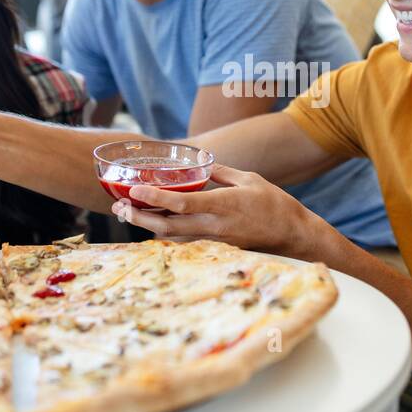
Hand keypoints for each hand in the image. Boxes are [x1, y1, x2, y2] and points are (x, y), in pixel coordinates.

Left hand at [112, 164, 330, 257]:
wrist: (293, 237)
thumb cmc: (274, 204)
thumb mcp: (249, 179)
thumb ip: (221, 172)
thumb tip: (202, 162)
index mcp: (222, 206)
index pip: (182, 204)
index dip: (155, 199)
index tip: (135, 191)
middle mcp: (214, 227)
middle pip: (167, 227)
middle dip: (140, 217)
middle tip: (119, 207)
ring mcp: (214, 241)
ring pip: (172, 237)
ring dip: (148, 226)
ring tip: (128, 213)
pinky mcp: (216, 248)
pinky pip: (184, 241)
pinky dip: (166, 233)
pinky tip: (154, 224)